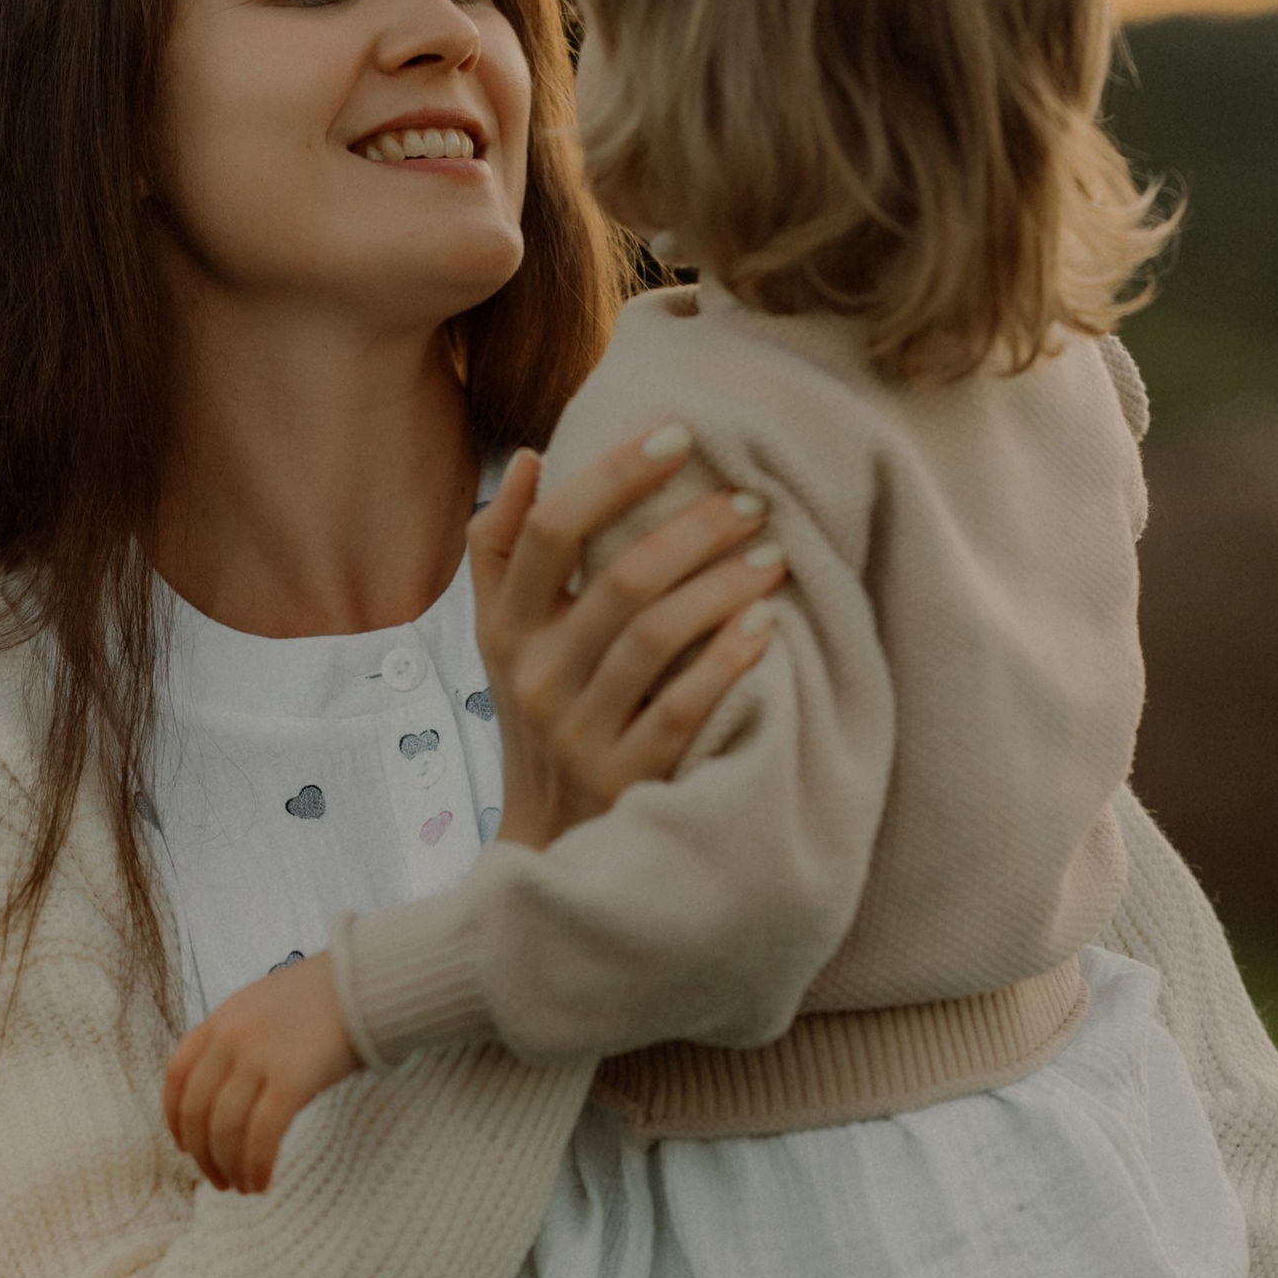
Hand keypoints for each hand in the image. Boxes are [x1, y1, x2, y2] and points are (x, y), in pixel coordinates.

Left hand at [163, 950, 359, 1193]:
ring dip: (229, 1167)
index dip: (174, 1119)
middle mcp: (230, 1037)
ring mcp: (259, 1057)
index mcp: (221, 1018)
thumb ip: (241, 1039)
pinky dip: (256, 1165)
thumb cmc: (327, 998)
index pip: (177, 1076)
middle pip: (197, 1110)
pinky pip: (262, 1135)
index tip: (185, 1148)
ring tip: (243, 1187)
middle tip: (219, 1182)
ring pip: (225, 1128)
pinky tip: (262, 1183)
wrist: (370, 979)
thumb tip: (230, 1088)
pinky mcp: (293, 1078)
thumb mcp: (266, 1005)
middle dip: (203, 1155)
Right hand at [469, 432, 787, 852]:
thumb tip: (528, 460)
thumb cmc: (544, 718)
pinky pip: (682, 709)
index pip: (550, 530)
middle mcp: (535, 678)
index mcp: (506, 630)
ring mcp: (578, 733)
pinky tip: (766, 624)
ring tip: (775, 556)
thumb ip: (502, 553)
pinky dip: (727, 660)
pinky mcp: (625, 779)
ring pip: (654, 637)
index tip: (678, 434)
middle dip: (694, 529)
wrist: (552, 843)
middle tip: (751, 501)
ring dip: (722, 586)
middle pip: (617, 580)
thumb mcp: (506, 641)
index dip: (614, 474)